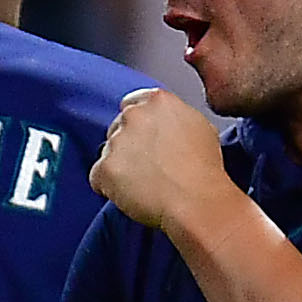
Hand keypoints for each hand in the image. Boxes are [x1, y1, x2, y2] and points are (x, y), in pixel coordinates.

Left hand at [89, 88, 233, 239]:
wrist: (196, 201)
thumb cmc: (203, 170)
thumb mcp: (199, 127)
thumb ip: (175, 118)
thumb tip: (167, 125)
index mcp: (158, 101)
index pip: (132, 104)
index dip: (137, 125)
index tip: (143, 139)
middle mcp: (134, 116)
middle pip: (118, 129)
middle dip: (127, 147)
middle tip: (147, 167)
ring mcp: (117, 141)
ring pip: (108, 154)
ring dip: (119, 168)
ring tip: (144, 185)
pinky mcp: (105, 168)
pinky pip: (97, 178)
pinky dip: (108, 189)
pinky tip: (131, 195)